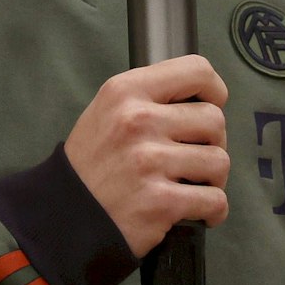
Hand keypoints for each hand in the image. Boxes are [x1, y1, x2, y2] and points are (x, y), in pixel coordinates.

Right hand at [63, 54, 230, 256]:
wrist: (64, 214)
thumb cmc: (93, 164)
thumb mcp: (107, 111)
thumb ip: (149, 98)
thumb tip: (204, 101)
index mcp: (125, 91)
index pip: (197, 71)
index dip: (213, 91)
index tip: (210, 106)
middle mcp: (137, 120)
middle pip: (214, 120)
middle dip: (211, 142)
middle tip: (191, 158)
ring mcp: (149, 161)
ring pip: (220, 161)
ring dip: (212, 179)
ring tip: (189, 185)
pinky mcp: (160, 201)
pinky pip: (215, 200)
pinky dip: (212, 211)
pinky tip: (195, 211)